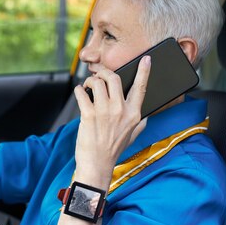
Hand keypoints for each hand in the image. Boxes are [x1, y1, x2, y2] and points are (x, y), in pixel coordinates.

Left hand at [72, 56, 150, 188]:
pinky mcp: (89, 115)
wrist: (97, 164)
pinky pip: (82, 93)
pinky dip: (79, 90)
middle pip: (114, 78)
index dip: (144, 71)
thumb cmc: (113, 150)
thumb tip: (145, 113)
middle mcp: (121, 111)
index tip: (146, 59)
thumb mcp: (133, 136)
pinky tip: (80, 93)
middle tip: (97, 74)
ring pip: (97, 82)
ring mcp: (105, 112)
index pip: (141, 87)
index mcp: (134, 114)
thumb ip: (140, 122)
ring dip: (90, 81)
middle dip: (104, 72)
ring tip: (87, 86)